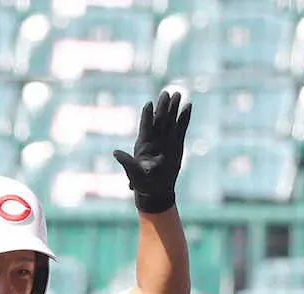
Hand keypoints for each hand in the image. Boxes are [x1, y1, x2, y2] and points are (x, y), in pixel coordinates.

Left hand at [113, 90, 191, 214]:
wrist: (157, 190)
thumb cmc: (143, 184)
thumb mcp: (134, 173)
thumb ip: (127, 162)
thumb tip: (115, 153)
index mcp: (143, 144)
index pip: (145, 127)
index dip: (147, 116)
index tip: (149, 104)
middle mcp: (154, 139)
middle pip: (159, 119)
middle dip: (162, 107)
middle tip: (166, 93)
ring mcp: (166, 139)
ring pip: (170, 120)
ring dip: (173, 108)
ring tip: (178, 94)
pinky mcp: (177, 143)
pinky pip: (181, 128)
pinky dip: (185, 118)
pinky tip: (188, 106)